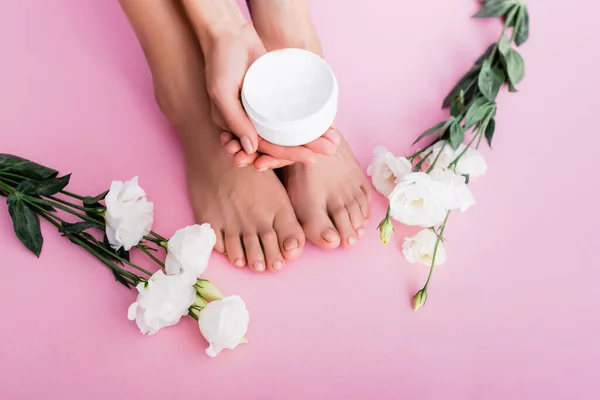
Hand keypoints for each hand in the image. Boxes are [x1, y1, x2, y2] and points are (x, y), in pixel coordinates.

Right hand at [219, 0, 340, 169]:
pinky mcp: (272, 98)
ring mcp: (261, 111)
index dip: (285, 156)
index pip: (262, 149)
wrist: (230, 32)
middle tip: (327, 151)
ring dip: (307, 139)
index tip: (309, 158)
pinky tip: (324, 125)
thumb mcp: (222, 92)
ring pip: (285, 132)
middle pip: (277, 143)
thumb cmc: (220, 62)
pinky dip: (304, 121)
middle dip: (302, 151)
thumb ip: (234, 120)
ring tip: (331, 142)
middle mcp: (247, 123)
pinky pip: (289, 114)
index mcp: (233, 128)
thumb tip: (251, 149)